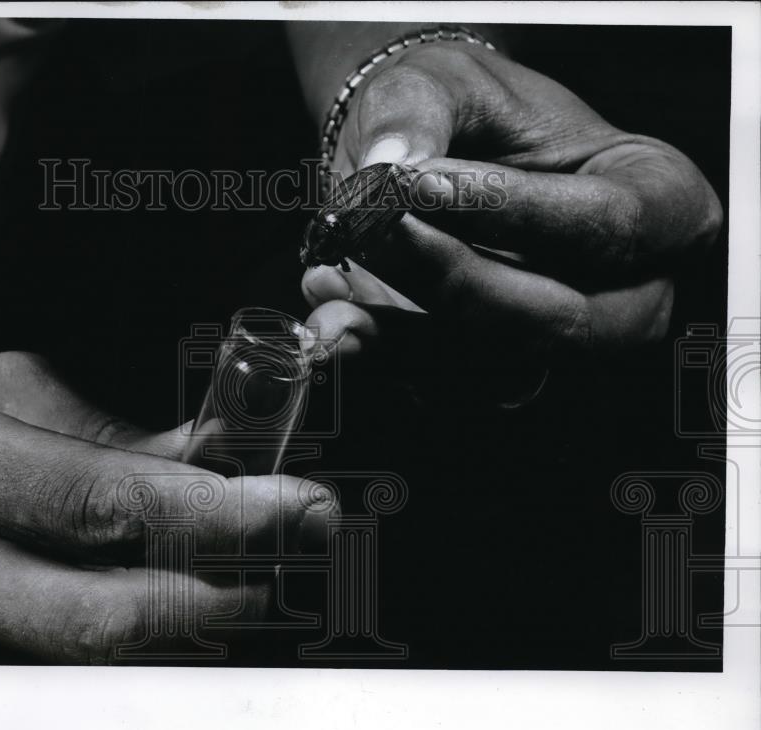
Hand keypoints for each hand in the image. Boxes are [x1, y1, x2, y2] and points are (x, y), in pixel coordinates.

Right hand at [0, 352, 333, 662]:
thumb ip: (103, 433)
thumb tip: (213, 461)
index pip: (102, 499)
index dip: (217, 512)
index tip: (298, 506)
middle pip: (105, 614)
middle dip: (224, 593)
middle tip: (295, 557)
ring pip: (94, 673)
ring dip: (191, 632)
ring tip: (243, 581)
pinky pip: (60, 698)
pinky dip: (138, 665)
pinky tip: (171, 620)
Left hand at [302, 40, 722, 369]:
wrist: (424, 157)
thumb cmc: (465, 110)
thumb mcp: (444, 81)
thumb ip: (415, 113)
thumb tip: (390, 165)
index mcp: (659, 202)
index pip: (606, 226)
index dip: (510, 211)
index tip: (416, 185)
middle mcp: (627, 291)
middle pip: (559, 319)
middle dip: (452, 282)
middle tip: (370, 232)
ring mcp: (561, 343)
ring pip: (494, 369)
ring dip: (401, 335)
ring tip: (332, 281)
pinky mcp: (495, 372)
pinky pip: (441, 387)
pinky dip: (379, 354)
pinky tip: (333, 310)